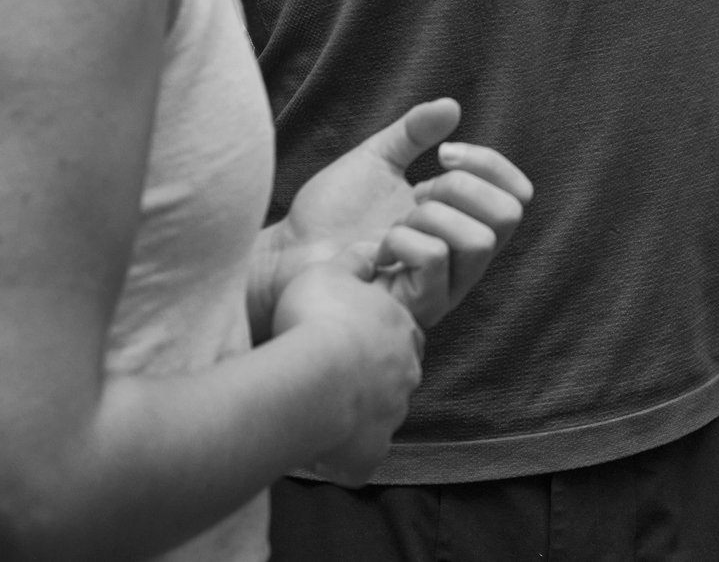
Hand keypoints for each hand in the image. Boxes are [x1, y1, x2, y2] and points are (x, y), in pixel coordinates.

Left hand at [256, 97, 533, 331]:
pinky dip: (403, 240)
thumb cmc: (331, 213)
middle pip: (509, 215)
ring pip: (480, 240)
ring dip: (434, 217)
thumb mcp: (376, 159)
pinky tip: (376, 250)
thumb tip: (451, 106)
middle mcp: (464, 257)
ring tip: (398, 222)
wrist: (288, 251)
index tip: (442, 152)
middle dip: (462, 188)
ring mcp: (445, 285)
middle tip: (418, 192)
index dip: (490, 164)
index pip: (516, 194)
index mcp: (464, 222)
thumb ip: (414, 132)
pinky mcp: (417, 304)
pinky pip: (435, 258)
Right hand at [271, 257, 422, 485]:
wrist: (313, 373)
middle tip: (326, 382)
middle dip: (365, 382)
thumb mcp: (329, 272)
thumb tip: (371, 255)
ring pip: (377, 421)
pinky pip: (359, 462)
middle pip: (392, 380)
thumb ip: (353, 264)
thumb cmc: (317, 320)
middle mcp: (406, 373)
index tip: (342, 345)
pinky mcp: (371, 452)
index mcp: (402, 330)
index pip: (398, 336)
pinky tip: (315, 450)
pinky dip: (341, 459)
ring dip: (351, 419)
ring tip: (312, 414)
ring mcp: (392, 415)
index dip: (370, 342)